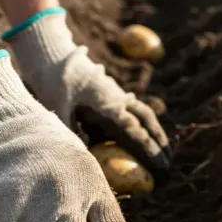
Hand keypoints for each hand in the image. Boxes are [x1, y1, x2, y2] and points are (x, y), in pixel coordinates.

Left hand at [4, 9, 170, 176]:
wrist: (52, 54)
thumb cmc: (52, 82)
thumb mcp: (57, 108)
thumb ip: (72, 132)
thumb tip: (84, 157)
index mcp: (108, 105)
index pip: (135, 131)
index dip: (150, 150)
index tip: (162, 166)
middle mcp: (117, 99)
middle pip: (147, 122)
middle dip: (160, 142)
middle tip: (169, 164)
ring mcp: (114, 94)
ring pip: (142, 114)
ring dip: (154, 132)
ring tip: (163, 151)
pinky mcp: (108, 93)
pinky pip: (131, 110)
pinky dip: (140, 124)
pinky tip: (139, 137)